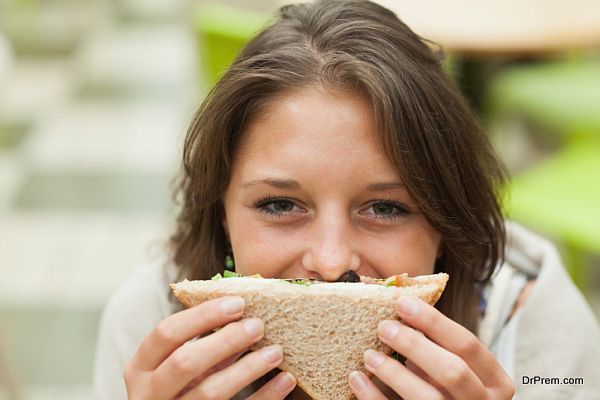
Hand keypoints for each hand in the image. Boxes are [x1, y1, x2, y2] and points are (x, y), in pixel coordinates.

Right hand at [124, 296, 296, 398]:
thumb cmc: (179, 389)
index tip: (238, 302)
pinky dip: (264, 396)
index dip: (203, 315)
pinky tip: (285, 380)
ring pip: (211, 392)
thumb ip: (204, 343)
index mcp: (141, 368)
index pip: (166, 333)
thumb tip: (246, 313)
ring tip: (276, 352)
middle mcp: (149, 394)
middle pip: (186, 362)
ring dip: (248, 369)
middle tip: (258, 326)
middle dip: (225, 340)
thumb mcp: (180, 366)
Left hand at [349, 297, 514, 399]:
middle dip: (415, 345)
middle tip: (384, 327)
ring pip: (428, 398)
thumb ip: (438, 343)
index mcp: (495, 382)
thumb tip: (400, 307)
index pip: (467, 344)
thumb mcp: (453, 364)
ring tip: (369, 354)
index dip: (434, 321)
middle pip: (452, 371)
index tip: (402, 302)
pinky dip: (374, 397)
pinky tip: (357, 379)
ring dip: (394, 373)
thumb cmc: (448, 388)